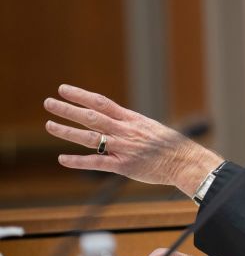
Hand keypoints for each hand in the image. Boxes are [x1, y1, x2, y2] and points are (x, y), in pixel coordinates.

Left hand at [44, 84, 222, 194]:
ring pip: (90, 137)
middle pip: (92, 117)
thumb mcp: (149, 127)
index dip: (81, 95)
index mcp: (132, 119)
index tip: (64, 89)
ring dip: (67, 131)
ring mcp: (123, 148)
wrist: (185, 161)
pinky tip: (62, 159)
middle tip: (49, 102)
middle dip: (68, 109)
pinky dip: (78, 161)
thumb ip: (129, 125)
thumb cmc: (169, 145)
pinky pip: (96, 163)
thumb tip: (112, 121)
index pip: (102, 102)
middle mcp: (125, 130)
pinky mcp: (123, 166)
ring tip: (50, 125)